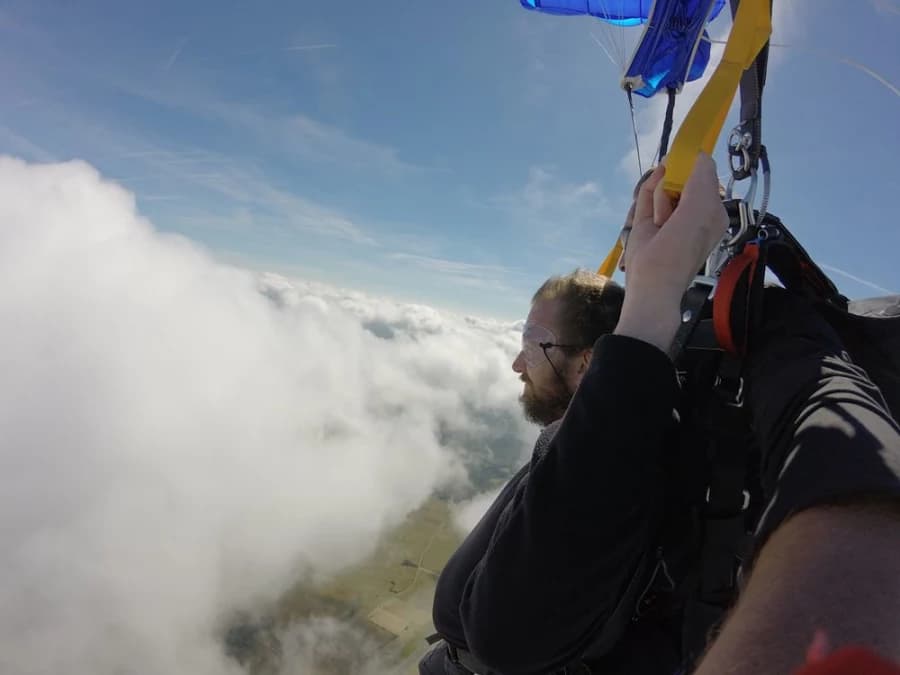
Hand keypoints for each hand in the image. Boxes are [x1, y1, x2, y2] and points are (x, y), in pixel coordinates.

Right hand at [614, 153, 727, 352]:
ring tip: (660, 223)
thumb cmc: (682, 246)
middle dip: (672, 186)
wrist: (653, 280)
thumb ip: (702, 175)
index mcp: (711, 208)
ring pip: (659, 183)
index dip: (693, 171)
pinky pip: (645, 193)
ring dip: (657, 199)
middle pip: (679, 176)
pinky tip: (651, 220)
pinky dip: (645, 201)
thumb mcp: (701, 205)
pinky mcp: (646, 217)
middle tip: (673, 209)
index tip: (686, 176)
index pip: (704, 174)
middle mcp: (690, 207)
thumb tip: (698, 153)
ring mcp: (667, 212)